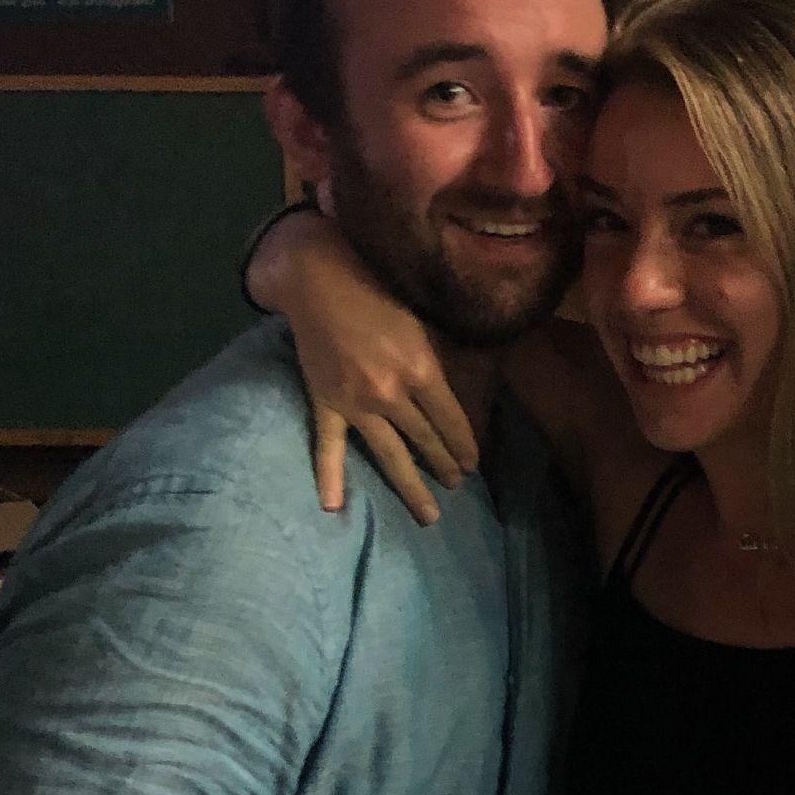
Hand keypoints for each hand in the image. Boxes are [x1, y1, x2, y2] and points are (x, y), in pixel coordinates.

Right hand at [247, 210, 477, 522]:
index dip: (465, 445)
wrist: (320, 279)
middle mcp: (392, 394)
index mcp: (422, 370)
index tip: (473, 464)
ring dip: (410, 486)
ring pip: (388, 454)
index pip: (451, 421)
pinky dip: (329, 476)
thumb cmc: (379, 290)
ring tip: (429, 515)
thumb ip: (439, 358)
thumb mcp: (423, 320)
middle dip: (444, 466)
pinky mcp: (326, 404)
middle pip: (425, 440)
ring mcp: (356, 403)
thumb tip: (459, 388)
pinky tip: (333, 506)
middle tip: (457, 486)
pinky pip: (328, 446)